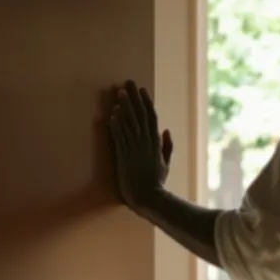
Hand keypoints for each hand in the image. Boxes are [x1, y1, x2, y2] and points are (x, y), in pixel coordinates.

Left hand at [107, 80, 173, 211]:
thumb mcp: (166, 163)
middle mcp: (146, 142)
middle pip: (140, 115)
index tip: (141, 89)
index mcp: (156, 142)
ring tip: (119, 92)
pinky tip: (112, 113)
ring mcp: (134, 148)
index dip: (146, 101)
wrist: (148, 197)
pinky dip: (116, 124)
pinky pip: (120, 136)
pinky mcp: (124, 156)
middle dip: (133, 97)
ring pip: (129, 122)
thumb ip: (167, 146)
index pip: (151, 117)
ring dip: (124, 106)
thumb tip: (166, 130)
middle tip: (127, 82)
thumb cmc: (156, 183)